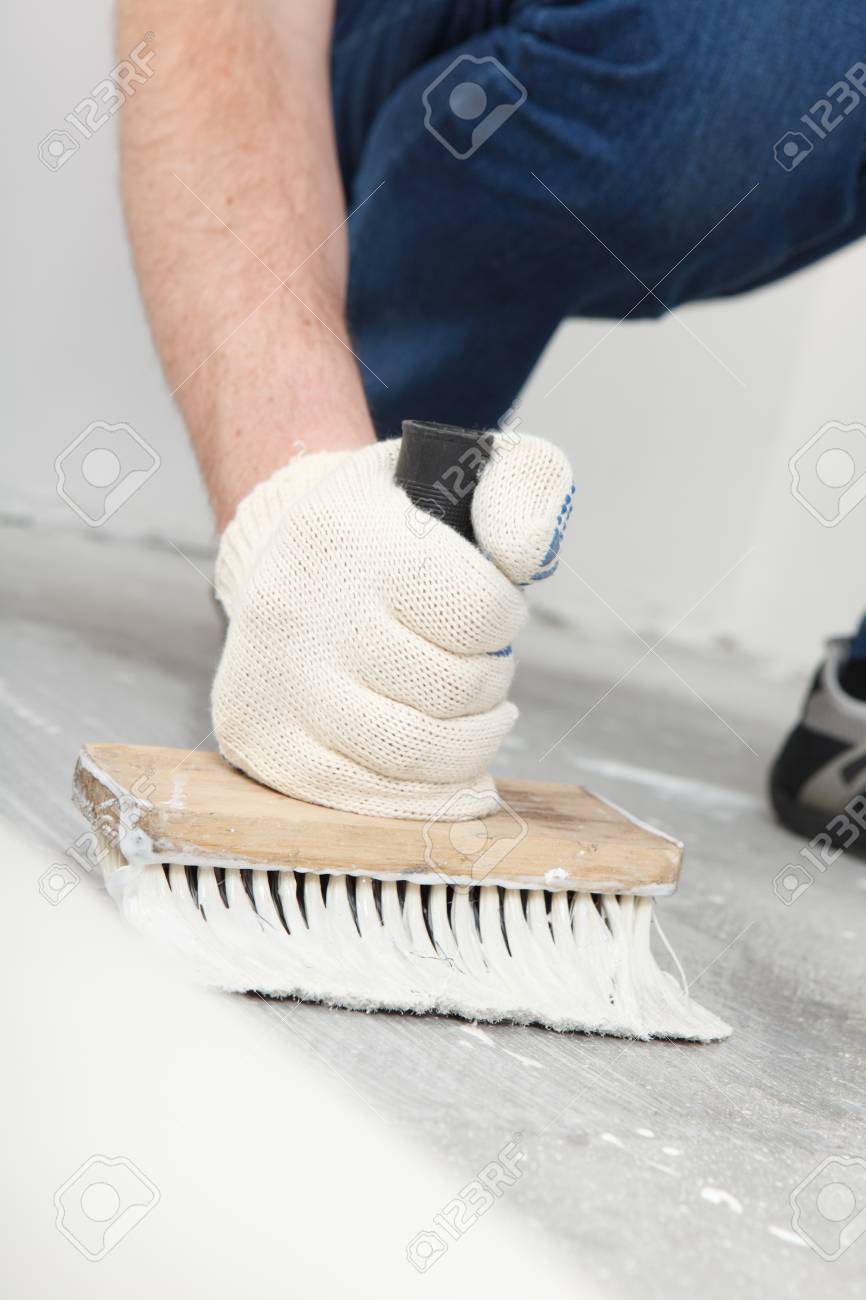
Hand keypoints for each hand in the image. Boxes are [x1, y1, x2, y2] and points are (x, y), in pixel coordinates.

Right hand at [212, 433, 573, 818]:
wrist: (285, 560)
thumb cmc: (394, 525)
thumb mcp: (462, 472)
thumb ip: (524, 488)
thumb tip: (526, 553)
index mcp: (348, 533)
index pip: (481, 612)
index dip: (506, 618)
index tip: (489, 607)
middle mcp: (298, 608)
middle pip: (455, 690)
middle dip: (488, 682)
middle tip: (476, 664)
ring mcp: (276, 683)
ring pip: (418, 753)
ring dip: (470, 742)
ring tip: (471, 714)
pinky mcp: (265, 743)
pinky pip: (372, 798)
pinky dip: (429, 793)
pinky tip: (452, 769)